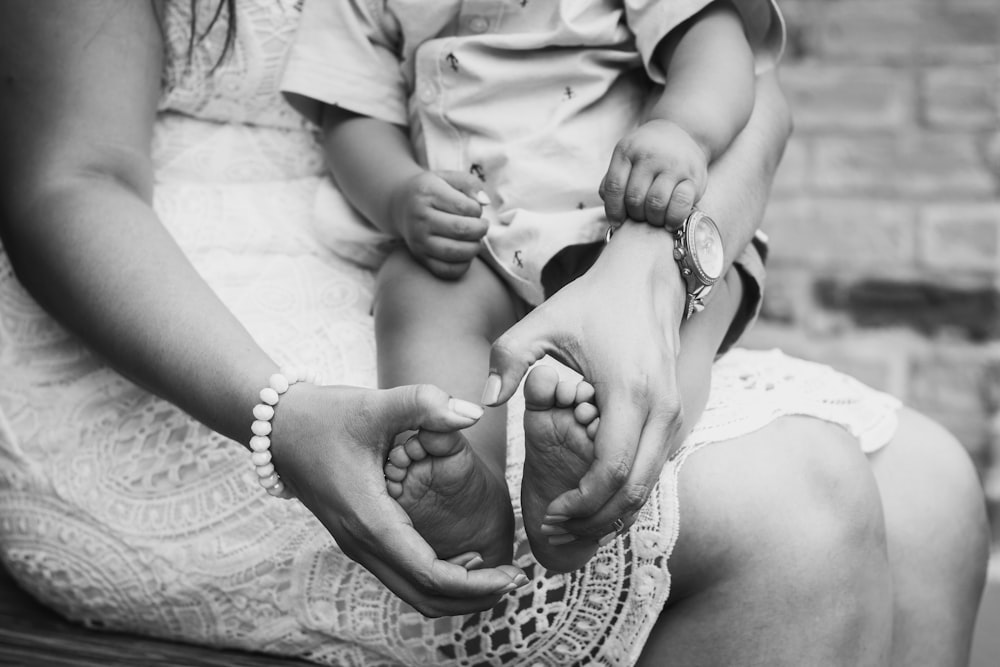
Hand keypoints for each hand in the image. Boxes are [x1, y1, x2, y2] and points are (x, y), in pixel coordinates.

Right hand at [272, 382, 526, 616]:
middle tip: (515, 580)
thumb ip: (424, 403)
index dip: (476, 583)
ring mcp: (357, 544)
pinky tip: (464, 558)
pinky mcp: (358, 537)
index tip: (513, 574)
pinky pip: (400, 575)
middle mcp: (362, 542)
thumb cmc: (325, 415)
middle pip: (423, 596)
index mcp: (371, 519)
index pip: (430, 574)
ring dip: (455, 592)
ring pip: (410, 591)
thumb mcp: (375, 403)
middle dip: (473, 597)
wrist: (275, 426)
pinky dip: (435, 579)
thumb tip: (472, 411)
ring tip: (496, 574)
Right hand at [389, 170, 490, 278]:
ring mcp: (419, 240)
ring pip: (455, 252)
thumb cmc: (433, 191)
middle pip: (461, 230)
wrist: (402, 205)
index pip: (463, 206)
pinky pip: (447, 270)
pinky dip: (463, 265)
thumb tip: (484, 202)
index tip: (476, 209)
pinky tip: (464, 253)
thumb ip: (470, 183)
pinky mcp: (420, 257)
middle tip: (481, 226)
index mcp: (428, 193)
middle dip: (480, 229)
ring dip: (474, 248)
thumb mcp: (449, 177)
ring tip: (474, 240)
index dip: (477, 209)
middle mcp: (421, 218)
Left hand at [484, 224, 687, 540]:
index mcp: (628, 392)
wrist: (649, 277)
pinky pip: (655, 467)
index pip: (611, 471)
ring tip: (572, 520)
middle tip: (557, 530)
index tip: (549, 513)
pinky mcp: (676, 415)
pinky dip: (628, 490)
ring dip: (614, 510)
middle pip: (636, 490)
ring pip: (650, 483)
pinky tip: (594, 495)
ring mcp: (675, 414)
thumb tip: (485, 402)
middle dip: (596, 519)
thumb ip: (507, 360)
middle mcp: (661, 409)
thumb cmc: (593, 301)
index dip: (581, 503)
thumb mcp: (542, 322)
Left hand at [600, 119, 707, 228]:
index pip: (614, 187)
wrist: (682, 132)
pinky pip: (681, 203)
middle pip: (635, 198)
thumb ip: (612, 181)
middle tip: (640, 217)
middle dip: (635, 215)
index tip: (617, 221)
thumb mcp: (626, 158)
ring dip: (652, 219)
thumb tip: (611, 208)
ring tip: (654, 219)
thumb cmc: (648, 154)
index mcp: (628, 150)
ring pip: (656, 203)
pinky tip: (669, 223)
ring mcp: (674, 165)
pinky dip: (673, 218)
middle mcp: (651, 155)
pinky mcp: (695, 176)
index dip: (613, 210)